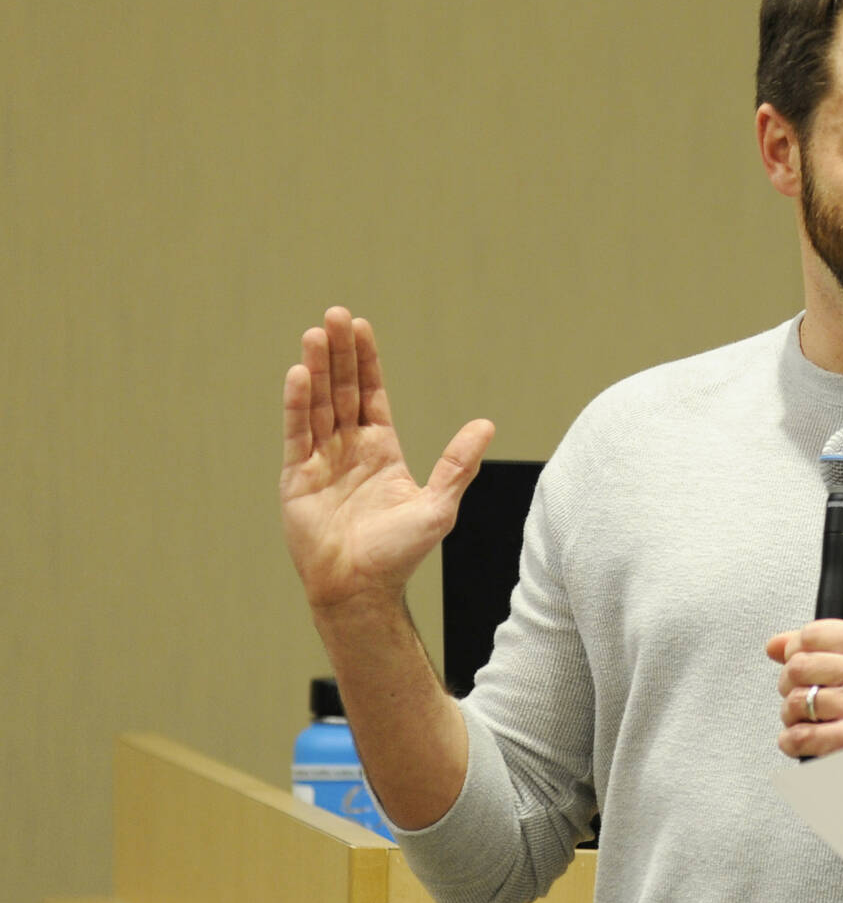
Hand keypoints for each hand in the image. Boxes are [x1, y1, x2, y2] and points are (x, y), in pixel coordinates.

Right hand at [280, 307, 494, 614]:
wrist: (361, 588)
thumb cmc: (400, 553)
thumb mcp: (439, 505)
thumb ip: (459, 464)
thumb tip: (487, 424)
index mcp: (381, 452)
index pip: (371, 395)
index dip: (367, 362)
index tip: (362, 327)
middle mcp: (349, 450)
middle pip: (343, 390)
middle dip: (341, 353)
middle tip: (335, 314)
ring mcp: (321, 461)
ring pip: (318, 404)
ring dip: (318, 369)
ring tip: (317, 333)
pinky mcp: (297, 477)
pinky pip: (298, 433)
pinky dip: (298, 403)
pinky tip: (300, 374)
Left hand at [767, 620, 842, 757]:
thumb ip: (824, 648)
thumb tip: (774, 645)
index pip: (812, 633)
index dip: (796, 651)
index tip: (803, 666)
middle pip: (797, 665)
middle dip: (789, 685)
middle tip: (804, 696)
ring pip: (794, 701)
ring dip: (792, 716)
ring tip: (810, 720)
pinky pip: (799, 736)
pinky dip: (792, 741)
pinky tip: (805, 740)